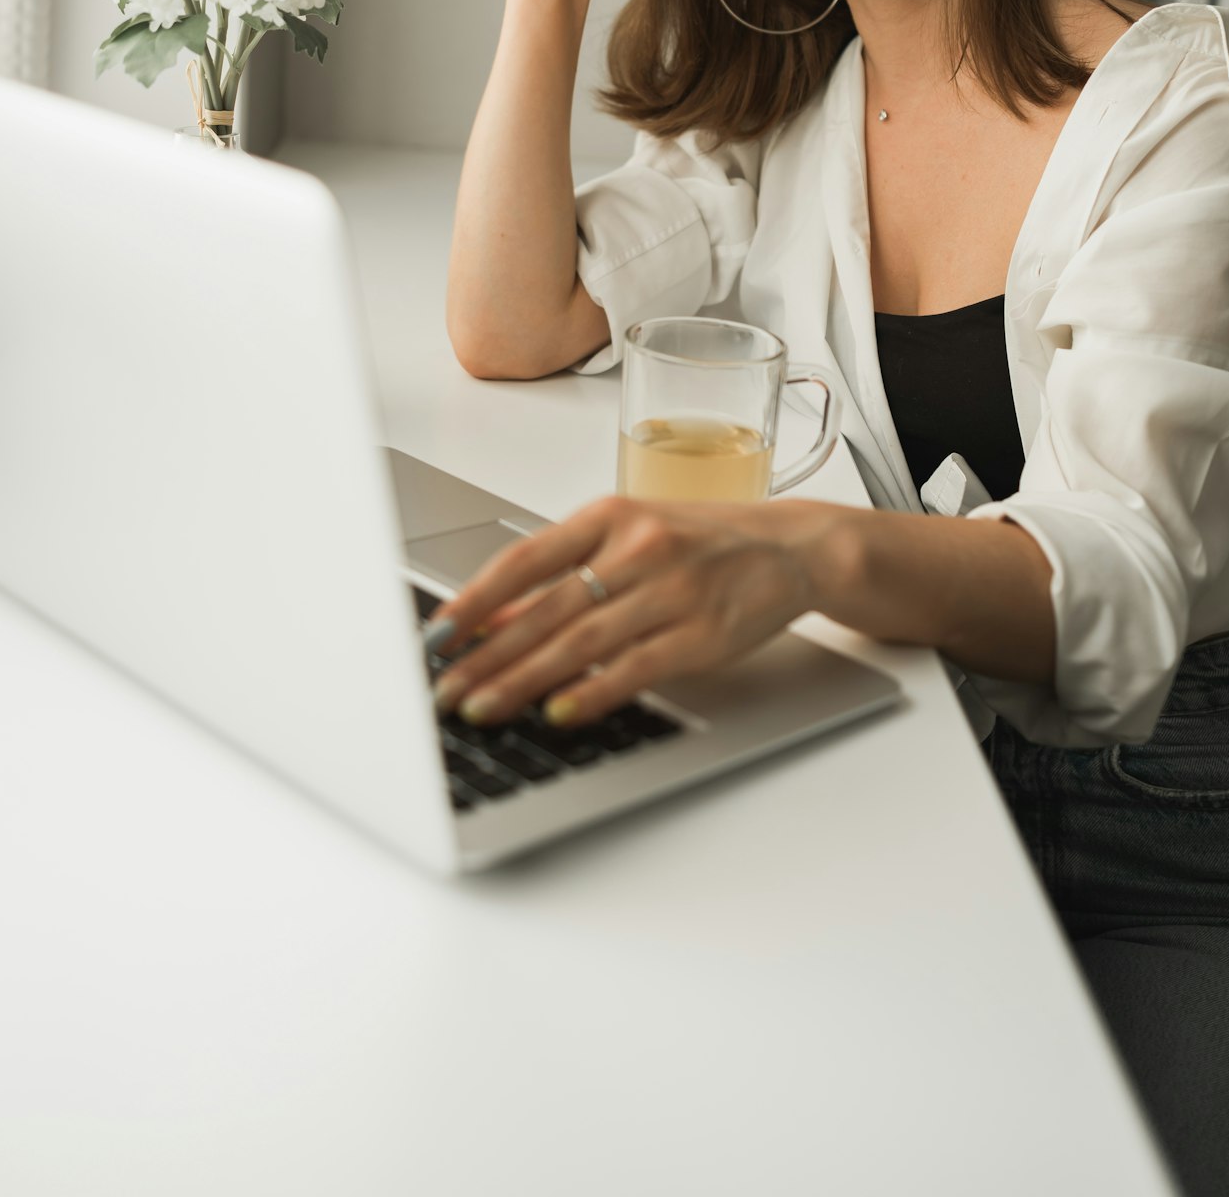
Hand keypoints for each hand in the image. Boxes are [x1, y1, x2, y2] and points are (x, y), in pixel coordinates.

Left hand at [428, 494, 824, 729]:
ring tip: (481, 708)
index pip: (525, 559)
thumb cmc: (702, 540)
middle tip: (444, 690)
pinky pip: (634, 668)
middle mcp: (638, 548)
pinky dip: (591, 693)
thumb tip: (492, 619)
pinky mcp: (702, 635)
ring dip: (522, 681)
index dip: (475, 600)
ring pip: (581, 641)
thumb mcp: (629, 536)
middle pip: (546, 610)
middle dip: (487, 656)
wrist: (790, 547)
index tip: (437, 635)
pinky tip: (556, 712)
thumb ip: (565, 574)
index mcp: (611, 515)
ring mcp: (672, 592)